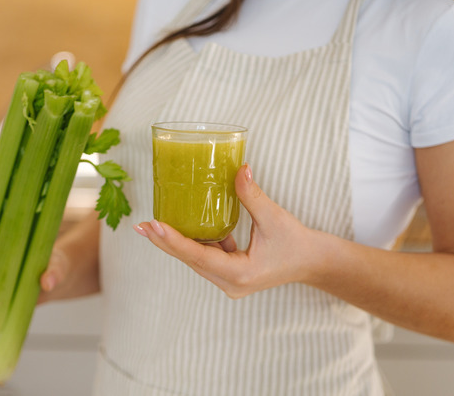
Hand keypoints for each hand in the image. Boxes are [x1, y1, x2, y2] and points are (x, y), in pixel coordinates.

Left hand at [134, 164, 317, 298]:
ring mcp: (229, 281)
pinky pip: (206, 257)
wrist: (312, 262)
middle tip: (141, 225)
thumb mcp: (274, 218)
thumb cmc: (295, 242)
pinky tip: (176, 227)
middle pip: (191, 260)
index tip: (154, 226)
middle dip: (165, 242)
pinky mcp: (230, 274)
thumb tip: (239, 169)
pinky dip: (192, 242)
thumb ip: (253, 196)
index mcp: (241, 275)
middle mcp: (230, 284)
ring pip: (196, 259)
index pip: (200, 257)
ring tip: (151, 226)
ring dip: (175, 242)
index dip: (175, 241)